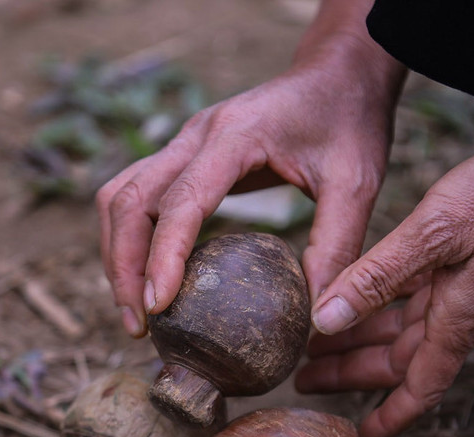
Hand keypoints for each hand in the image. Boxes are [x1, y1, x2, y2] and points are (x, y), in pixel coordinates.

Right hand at [96, 33, 404, 335]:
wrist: (338, 72)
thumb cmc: (349, 120)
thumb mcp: (357, 183)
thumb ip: (337, 246)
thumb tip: (318, 318)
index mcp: (236, 136)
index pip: (181, 201)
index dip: (163, 256)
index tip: (158, 307)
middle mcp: (196, 134)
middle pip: (129, 200)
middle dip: (124, 266)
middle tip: (139, 326)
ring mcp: (184, 141)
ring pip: (120, 196)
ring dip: (116, 253)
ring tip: (135, 310)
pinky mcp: (184, 154)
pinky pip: (136, 194)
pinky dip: (129, 237)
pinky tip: (147, 276)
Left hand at [296, 127, 473, 436]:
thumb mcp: (433, 232)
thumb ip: (377, 278)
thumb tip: (326, 322)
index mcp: (459, 319)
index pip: (417, 389)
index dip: (386, 420)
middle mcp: (466, 315)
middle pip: (400, 361)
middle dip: (351, 374)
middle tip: (303, 378)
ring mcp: (472, 293)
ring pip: (407, 330)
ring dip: (363, 338)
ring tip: (318, 341)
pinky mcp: (473, 268)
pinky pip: (420, 301)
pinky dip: (386, 305)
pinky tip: (360, 297)